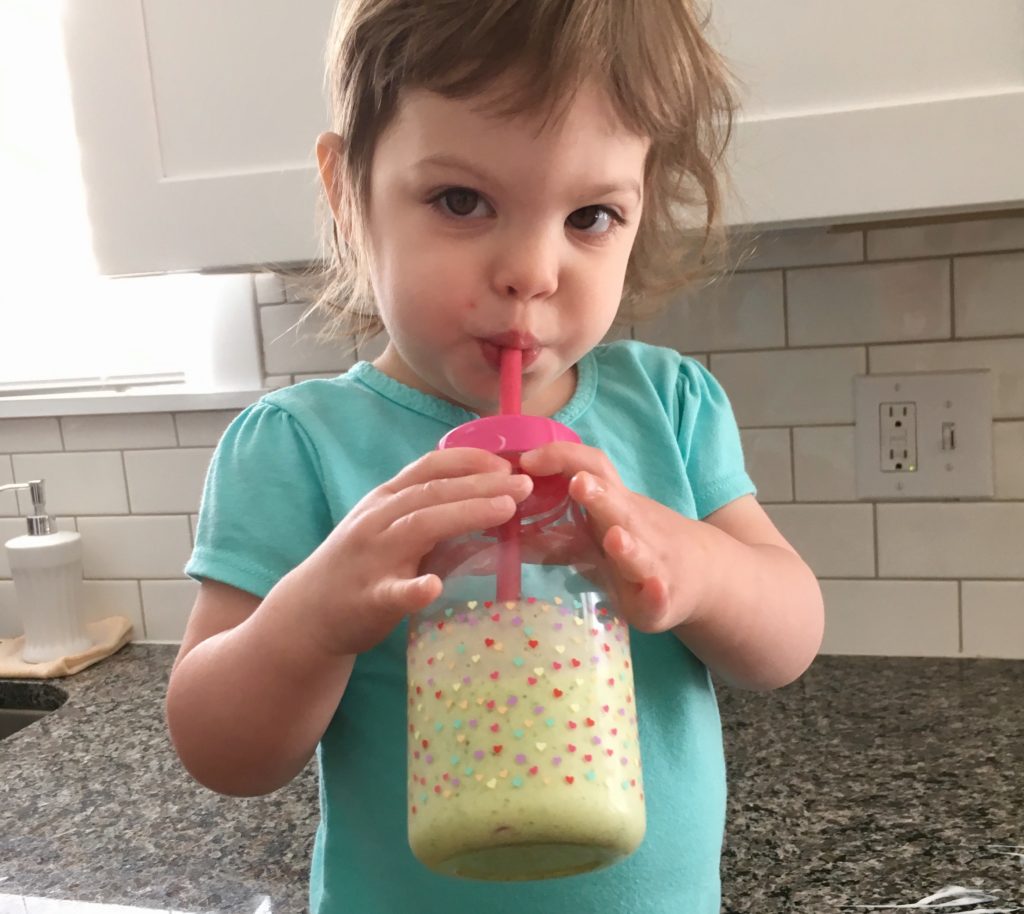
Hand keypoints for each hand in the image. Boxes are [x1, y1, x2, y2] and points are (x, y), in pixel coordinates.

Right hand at [293, 448, 532, 655]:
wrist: (308, 612)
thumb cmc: (361, 565)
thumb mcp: (390, 526)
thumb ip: (430, 511)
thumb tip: (491, 498)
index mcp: (386, 499)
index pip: (430, 467)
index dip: (471, 460)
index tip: (509, 461)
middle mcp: (377, 520)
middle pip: (434, 492)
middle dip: (483, 484)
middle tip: (525, 484)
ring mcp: (371, 558)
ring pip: (420, 526)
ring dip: (465, 514)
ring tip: (506, 510)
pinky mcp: (368, 599)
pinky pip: (392, 592)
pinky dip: (413, 589)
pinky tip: (434, 586)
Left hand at [519, 442, 711, 632]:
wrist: (702, 573)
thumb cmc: (636, 547)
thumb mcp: (596, 537)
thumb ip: (553, 534)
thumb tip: (498, 534)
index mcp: (614, 506)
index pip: (591, 470)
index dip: (562, 460)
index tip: (527, 460)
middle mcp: (636, 527)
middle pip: (618, 506)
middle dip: (599, 496)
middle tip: (577, 483)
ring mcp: (654, 562)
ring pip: (641, 551)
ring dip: (628, 545)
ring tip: (614, 536)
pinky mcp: (665, 598)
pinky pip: (660, 593)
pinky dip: (657, 590)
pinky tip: (653, 588)